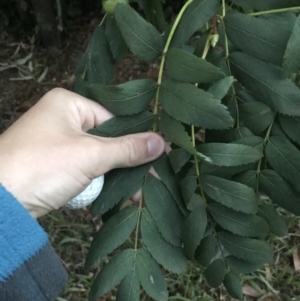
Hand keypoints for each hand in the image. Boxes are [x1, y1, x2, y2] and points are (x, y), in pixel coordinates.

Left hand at [0, 88, 164, 217]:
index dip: (135, 139)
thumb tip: (162, 142)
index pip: (113, 119)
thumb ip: (128, 149)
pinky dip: (98, 183)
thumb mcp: (91, 155)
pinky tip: (116, 196)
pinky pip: (84, 170)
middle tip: (150, 180)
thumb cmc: (43, 166)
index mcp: (68, 104)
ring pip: (96, 157)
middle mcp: (62, 119)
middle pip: (106, 140)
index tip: (157, 157)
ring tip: (136, 195)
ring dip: (114, 177)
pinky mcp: (53, 165)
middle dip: (126, 163)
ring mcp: (56, 143)